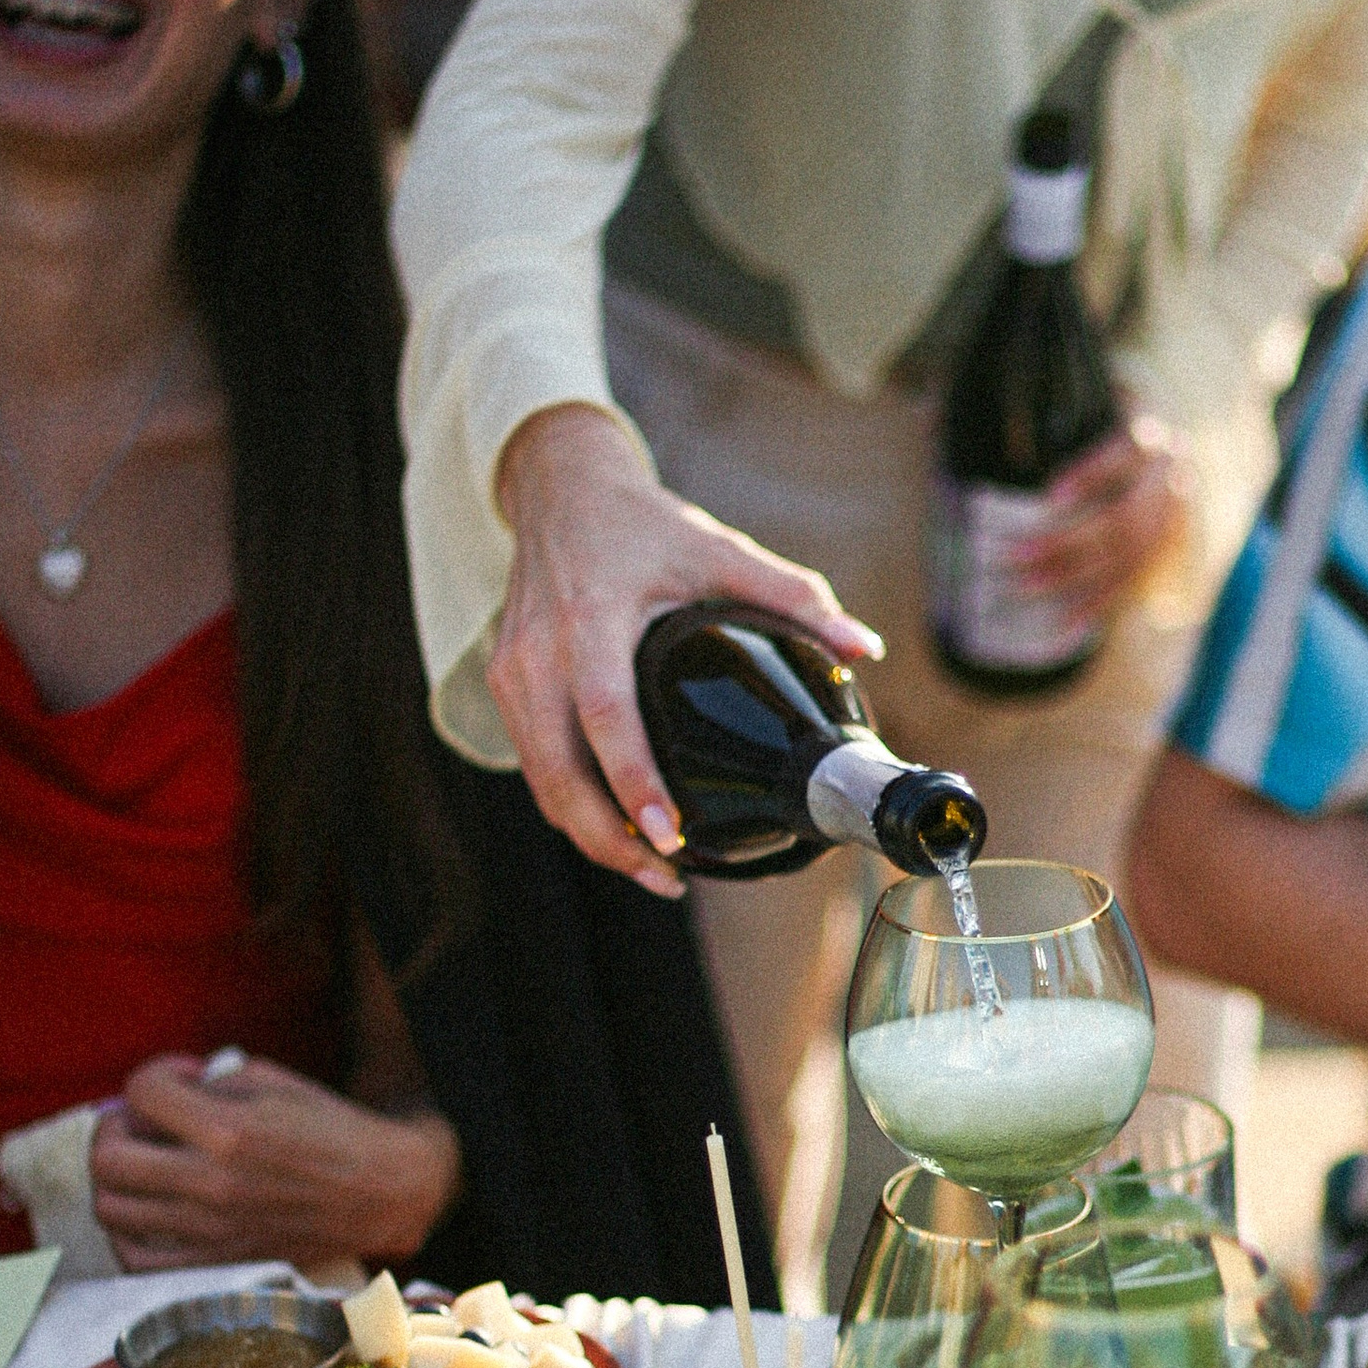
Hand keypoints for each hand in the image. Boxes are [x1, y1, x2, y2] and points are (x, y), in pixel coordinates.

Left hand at [91, 1056, 460, 1276]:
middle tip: (141, 1124)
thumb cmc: (329, 1130)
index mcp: (229, 1130)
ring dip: (116, 1179)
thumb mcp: (274, 1082)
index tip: (180, 1080)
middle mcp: (211, 1183)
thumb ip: (212, 1081)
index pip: (140, 1092)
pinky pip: (136, 1260)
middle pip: (106, 1158)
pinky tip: (149, 1211)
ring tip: (144, 1166)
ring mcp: (209, 1229)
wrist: (380, 1192)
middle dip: (113, 1129)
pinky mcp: (216, 1262)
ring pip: (110, 1208)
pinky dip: (126, 1233)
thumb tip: (165, 1093)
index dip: (153, 1075)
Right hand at [492, 406, 880, 892]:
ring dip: (589, 834)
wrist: (558, 489)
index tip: (668, 834)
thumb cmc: (642, 524)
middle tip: (667, 877)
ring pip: (540, 780)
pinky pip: (532, 764)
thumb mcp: (717, 549)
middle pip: (559, 770)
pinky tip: (616, 832)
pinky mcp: (503, 684)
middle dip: (608, 838)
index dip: (633, 780)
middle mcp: (539, 653)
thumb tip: (864, 648)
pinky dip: (569, 805)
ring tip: (650, 871)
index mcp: (591, 619)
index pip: (605, 714)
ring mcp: (512, 672)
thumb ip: (792, 597)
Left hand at [1013, 416, 1191, 633]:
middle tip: (1012, 558)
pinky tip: (1063, 624)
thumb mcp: (1093, 420)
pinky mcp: (1166, 554)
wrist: (1164, 457)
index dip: (1092, 476)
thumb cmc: (1108, 432)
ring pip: (1127, 558)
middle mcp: (1170, 481)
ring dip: (1073, 578)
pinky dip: (1097, 606)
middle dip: (1065, 544)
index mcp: (1151, 439)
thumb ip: (1058, 429)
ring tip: (1024, 588)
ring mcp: (1174, 522)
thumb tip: (993, 451)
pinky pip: (1133, 585)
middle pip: (1121, 519)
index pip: (1126, 455)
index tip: (1050, 496)